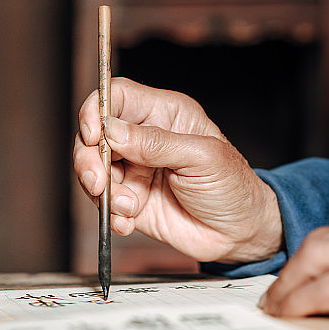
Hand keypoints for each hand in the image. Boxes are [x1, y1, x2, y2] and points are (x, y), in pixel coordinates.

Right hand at [73, 77, 282, 262]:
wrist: (239, 233)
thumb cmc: (233, 187)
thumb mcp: (202, 157)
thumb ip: (157, 143)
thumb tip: (113, 130)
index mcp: (164, 114)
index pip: (117, 96)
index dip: (96, 109)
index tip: (93, 133)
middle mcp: (144, 138)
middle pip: (94, 134)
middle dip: (89, 159)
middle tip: (99, 182)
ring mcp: (134, 169)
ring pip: (93, 170)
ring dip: (103, 192)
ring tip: (129, 207)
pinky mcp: (130, 199)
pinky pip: (104, 203)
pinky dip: (111, 215)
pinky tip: (129, 221)